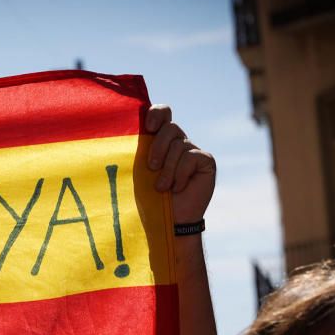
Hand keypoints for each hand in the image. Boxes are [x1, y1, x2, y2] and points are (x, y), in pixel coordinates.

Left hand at [145, 105, 215, 223]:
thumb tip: (128, 129)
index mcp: (160, 140)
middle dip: (158, 147)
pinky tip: (178, 188)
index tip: (148, 127)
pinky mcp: (206, 160)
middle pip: (171, 128)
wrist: (168, 221)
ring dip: (168, 170)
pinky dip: (180, 174)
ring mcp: (193, 150)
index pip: (163, 113)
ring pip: (179, 145)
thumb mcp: (140, 171)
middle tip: (151, 167)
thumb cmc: (150, 197)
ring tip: (162, 188)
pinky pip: (191, 157)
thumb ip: (139, 150)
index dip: (157, 113)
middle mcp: (178, 142)